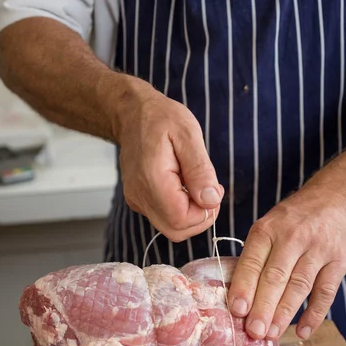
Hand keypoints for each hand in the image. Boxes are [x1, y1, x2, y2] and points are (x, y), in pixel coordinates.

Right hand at [114, 78, 222, 241]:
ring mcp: (137, 201)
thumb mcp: (188, 135)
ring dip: (191, 214)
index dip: (204, 213)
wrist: (131, 114)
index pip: (181, 220)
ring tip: (197, 184)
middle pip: (176, 231)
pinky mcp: (139, 201)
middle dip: (200, 218)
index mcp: (152, 180)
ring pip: (171, 227)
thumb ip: (200, 170)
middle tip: (210, 191)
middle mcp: (140, 196)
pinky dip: (180, 209)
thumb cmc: (161, 119)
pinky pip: (164, 217)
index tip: (214, 190)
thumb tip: (211, 201)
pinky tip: (184, 186)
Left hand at [228, 144, 345, 340]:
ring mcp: (318, 249)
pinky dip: (314, 314)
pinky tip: (302, 332)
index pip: (253, 262)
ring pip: (299, 286)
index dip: (244, 287)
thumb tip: (238, 297)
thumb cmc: (294, 218)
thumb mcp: (269, 226)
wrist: (336, 196)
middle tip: (254, 332)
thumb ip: (255, 256)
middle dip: (263, 307)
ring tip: (271, 334)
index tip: (237, 310)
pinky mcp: (339, 260)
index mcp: (267, 230)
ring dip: (284, 313)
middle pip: (276, 277)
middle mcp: (292, 238)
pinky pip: (326, 292)